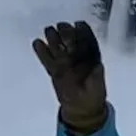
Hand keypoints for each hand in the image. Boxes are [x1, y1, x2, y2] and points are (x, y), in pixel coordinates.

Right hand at [32, 20, 107, 135]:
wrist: (83, 110)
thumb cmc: (93, 96)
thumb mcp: (98, 86)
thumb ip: (96, 76)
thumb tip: (98, 66)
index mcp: (91, 57)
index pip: (87, 40)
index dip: (83, 31)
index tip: (79, 24)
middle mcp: (77, 58)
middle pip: (70, 40)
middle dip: (66, 32)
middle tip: (61, 26)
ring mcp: (65, 63)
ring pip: (58, 48)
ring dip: (53, 38)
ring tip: (48, 31)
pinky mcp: (55, 71)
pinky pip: (48, 60)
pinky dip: (42, 52)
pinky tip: (37, 43)